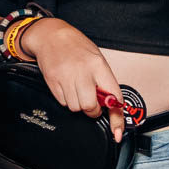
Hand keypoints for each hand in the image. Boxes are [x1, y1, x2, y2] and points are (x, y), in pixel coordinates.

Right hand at [21, 18, 125, 138]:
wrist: (51, 36)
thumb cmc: (76, 47)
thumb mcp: (97, 59)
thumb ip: (104, 81)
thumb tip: (111, 104)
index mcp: (98, 66)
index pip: (113, 97)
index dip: (116, 118)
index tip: (117, 132)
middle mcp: (82, 72)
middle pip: (90, 107)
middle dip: (92, 110)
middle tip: (92, 101)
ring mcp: (66, 77)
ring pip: (75, 108)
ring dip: (78, 104)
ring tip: (77, 89)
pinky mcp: (52, 82)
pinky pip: (63, 102)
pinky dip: (66, 99)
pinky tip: (67, 86)